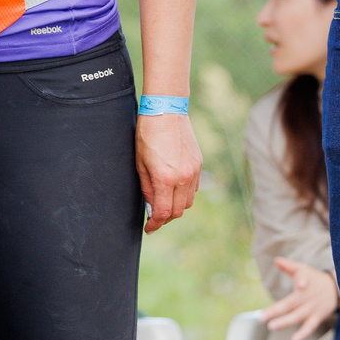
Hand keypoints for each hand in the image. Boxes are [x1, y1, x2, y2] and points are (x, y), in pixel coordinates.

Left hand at [135, 112, 200, 232]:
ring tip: (163, 202)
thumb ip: (147, 188)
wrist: (166, 111)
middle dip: (165, 218)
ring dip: (176, 207)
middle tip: (154, 217)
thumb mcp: (140, 164)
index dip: (155, 224)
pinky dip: (184, 194)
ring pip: (187, 202)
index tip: (149, 228)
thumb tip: (152, 207)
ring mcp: (194, 171)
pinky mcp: (199, 164)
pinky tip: (173, 188)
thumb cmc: (148, 135)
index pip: (163, 212)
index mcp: (165, 178)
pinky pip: (193, 188)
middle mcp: (183, 177)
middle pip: (178, 211)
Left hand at [260, 257, 339, 339]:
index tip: (300, 283)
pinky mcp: (317, 317)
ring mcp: (312, 308)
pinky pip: (310, 326)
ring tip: (272, 326)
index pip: (302, 278)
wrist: (335, 289)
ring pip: (297, 316)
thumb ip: (289, 266)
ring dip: (284, 322)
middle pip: (290, 303)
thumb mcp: (302, 269)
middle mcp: (307, 296)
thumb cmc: (313, 278)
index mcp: (303, 281)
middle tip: (261, 317)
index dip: (301, 279)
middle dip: (276, 311)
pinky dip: (303, 334)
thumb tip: (276, 260)